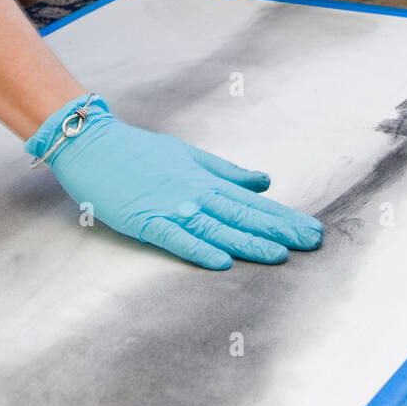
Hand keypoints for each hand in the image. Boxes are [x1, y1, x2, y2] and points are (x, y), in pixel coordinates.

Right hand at [25, 97, 323, 268]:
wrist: (94, 144)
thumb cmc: (139, 151)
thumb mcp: (188, 155)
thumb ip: (226, 172)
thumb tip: (263, 181)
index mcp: (205, 179)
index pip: (252, 203)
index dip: (283, 217)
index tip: (312, 230)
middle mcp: (194, 194)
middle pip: (242, 215)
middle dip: (279, 230)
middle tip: (312, 242)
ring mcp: (170, 207)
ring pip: (217, 229)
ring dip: (248, 242)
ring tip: (279, 254)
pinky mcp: (145, 220)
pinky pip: (176, 239)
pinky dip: (198, 250)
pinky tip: (221, 261)